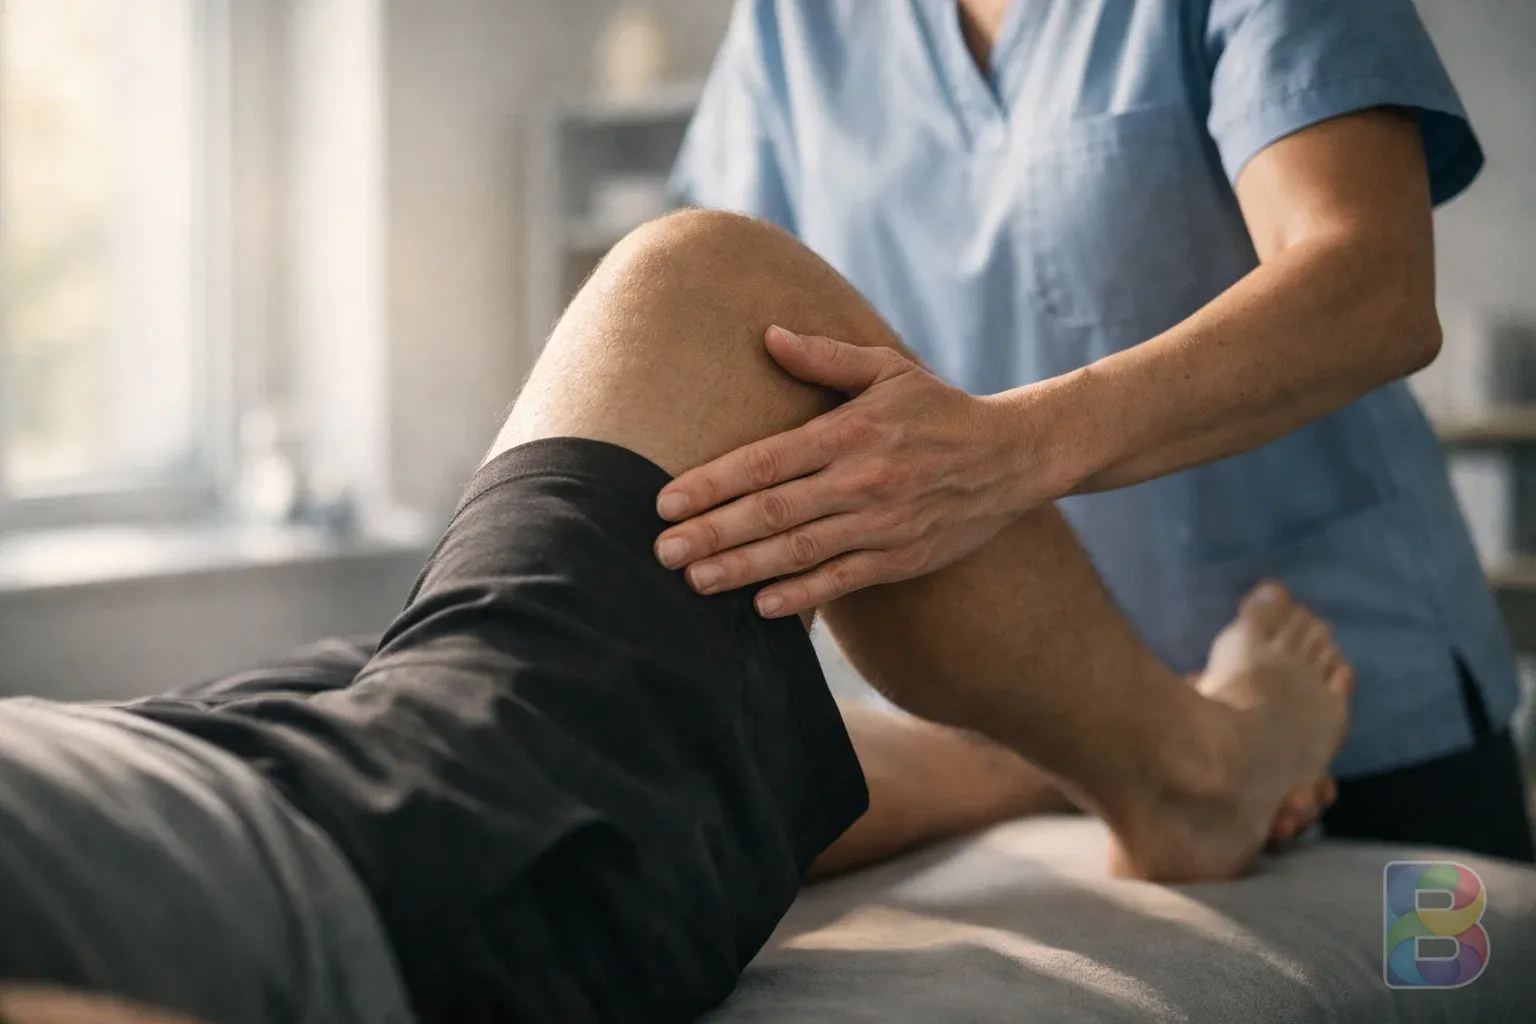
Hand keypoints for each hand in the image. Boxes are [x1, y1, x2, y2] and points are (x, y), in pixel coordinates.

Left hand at [653, 326, 1032, 616]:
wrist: (1012, 457)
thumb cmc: (937, 409)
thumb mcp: (886, 369)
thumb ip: (825, 356)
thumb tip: (768, 335)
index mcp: (850, 432)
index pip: (767, 460)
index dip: (713, 483)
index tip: (666, 502)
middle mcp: (862, 480)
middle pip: (774, 511)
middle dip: (713, 533)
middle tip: (662, 552)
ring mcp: (882, 524)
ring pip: (800, 551)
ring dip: (743, 568)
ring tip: (694, 581)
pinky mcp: (901, 558)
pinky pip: (842, 580)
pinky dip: (802, 595)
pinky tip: (761, 605)